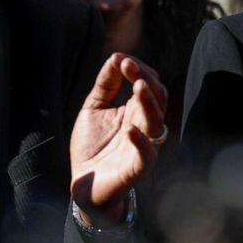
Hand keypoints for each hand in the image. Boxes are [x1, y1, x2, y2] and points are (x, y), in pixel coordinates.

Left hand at [70, 54, 166, 227]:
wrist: (84, 185)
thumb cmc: (92, 147)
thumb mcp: (94, 109)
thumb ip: (105, 85)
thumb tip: (115, 57)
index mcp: (136, 110)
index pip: (149, 83)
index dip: (138, 69)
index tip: (120, 58)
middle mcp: (145, 125)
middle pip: (158, 97)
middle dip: (146, 78)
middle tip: (129, 66)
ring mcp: (143, 146)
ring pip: (156, 121)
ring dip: (148, 102)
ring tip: (137, 86)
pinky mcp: (137, 168)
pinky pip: (147, 154)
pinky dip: (141, 141)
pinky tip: (130, 129)